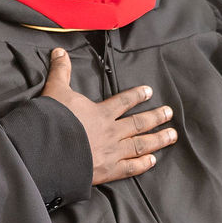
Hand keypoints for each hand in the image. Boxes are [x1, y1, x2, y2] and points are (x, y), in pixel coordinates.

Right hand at [42, 47, 175, 185]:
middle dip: (156, 117)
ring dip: (158, 139)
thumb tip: (60, 51)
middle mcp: (111, 132)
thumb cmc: (52, 120)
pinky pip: (130, 168)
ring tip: (172, 135)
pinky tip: (152, 161)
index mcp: (101, 113)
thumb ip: (60, 71)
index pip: (123, 101)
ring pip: (141, 144)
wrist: (49, 151)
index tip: (149, 91)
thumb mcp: (55, 90)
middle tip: (170, 113)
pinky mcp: (108, 171)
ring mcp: (112, 152)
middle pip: (138, 123)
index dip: (137, 96)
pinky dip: (142, 164)